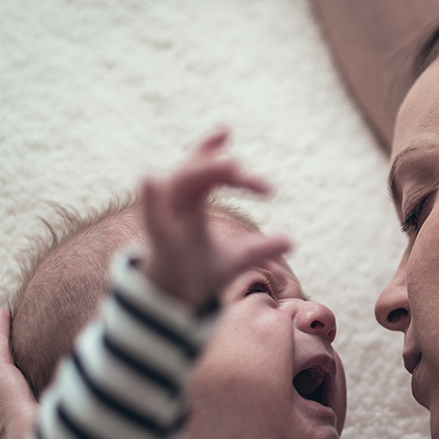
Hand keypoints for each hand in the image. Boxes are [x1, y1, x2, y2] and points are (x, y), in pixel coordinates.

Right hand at [140, 129, 292, 308]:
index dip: (209, 150)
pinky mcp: (161, 244)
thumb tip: (290, 242)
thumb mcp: (236, 261)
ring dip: (200, 171)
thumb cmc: (198, 275)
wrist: (175, 305)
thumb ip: (261, 248)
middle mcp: (178, 208)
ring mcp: (168, 223)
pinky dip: (150, 200)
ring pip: (177, 186)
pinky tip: (149, 178)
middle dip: (215, 165)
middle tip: (240, 165)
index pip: (204, 171)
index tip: (226, 133)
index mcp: (193, 206)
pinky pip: (153, 218)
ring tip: (230, 164)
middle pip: (194, 173)